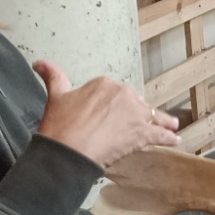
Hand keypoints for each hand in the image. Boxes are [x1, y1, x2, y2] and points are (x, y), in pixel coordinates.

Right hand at [35, 61, 178, 167]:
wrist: (68, 151)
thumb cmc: (61, 126)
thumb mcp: (56, 96)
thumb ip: (53, 76)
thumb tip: (39, 63)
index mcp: (105, 84)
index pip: (116, 93)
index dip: (115, 106)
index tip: (113, 114)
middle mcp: (124, 95)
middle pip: (136, 104)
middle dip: (138, 114)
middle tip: (140, 124)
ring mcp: (135, 114)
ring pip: (152, 117)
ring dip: (163, 122)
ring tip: (172, 126)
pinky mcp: (142, 134)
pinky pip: (160, 134)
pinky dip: (169, 137)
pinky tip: (175, 139)